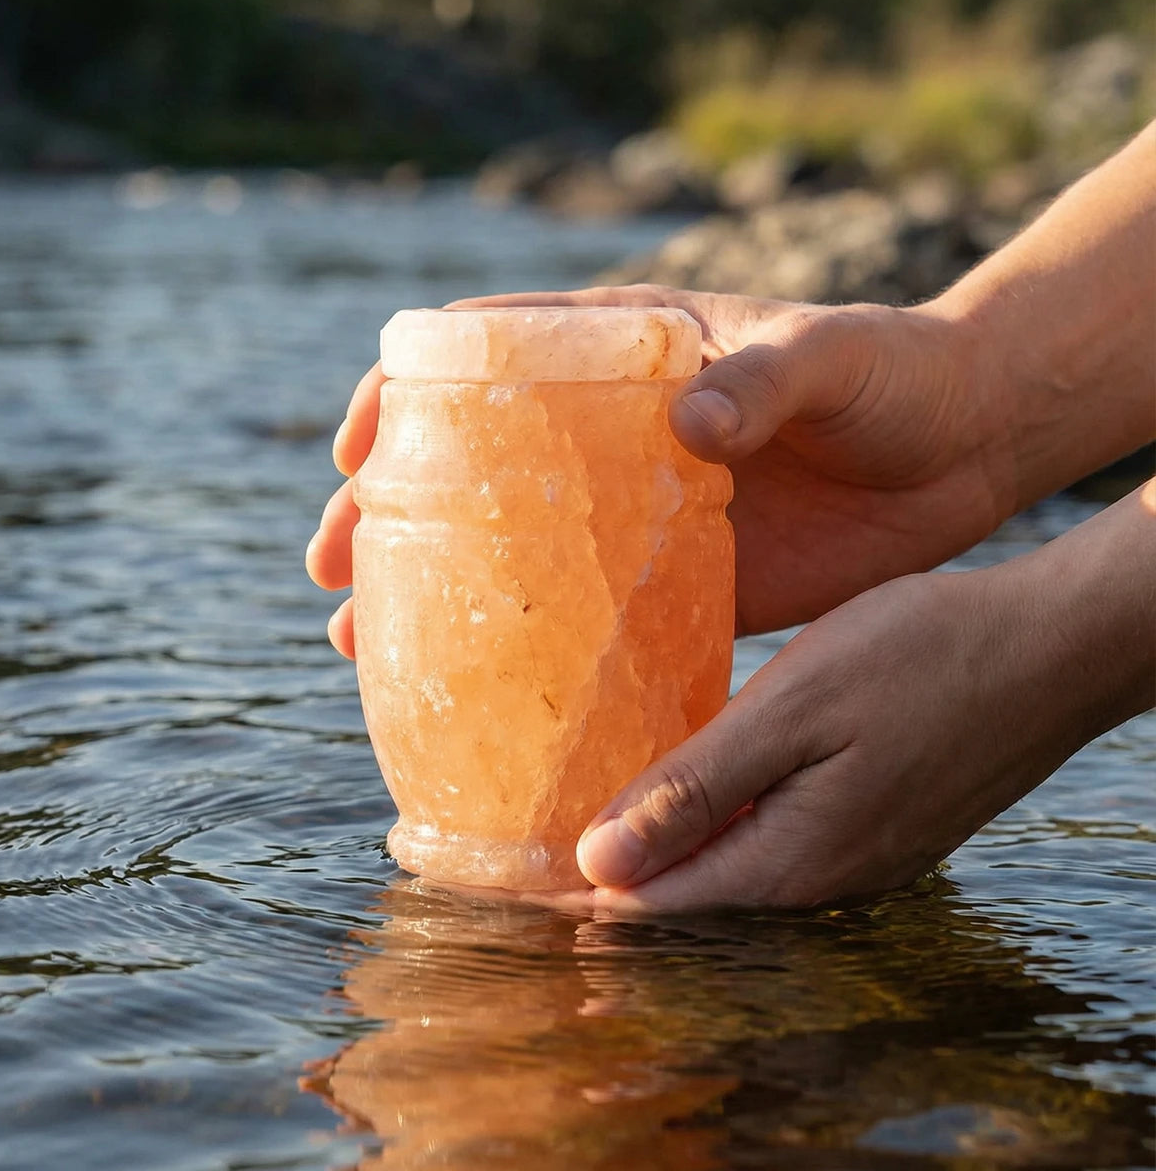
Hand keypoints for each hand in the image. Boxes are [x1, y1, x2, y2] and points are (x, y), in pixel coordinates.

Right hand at [306, 285, 1012, 655]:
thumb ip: (768, 376)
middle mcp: (612, 438)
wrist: (963, 447)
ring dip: (434, 595)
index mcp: (626, 357)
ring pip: (511, 553)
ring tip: (361, 642)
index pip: (487, 358)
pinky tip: (487, 697)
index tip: (352, 446)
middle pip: (470, 468)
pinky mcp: (681, 583)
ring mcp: (638, 516)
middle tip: (331, 564)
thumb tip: (692, 424)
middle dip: (386, 511)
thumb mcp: (832, 354)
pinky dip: (535, 655)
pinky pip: (590, 621)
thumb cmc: (895, 373)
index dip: (403, 394)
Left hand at [570, 483, 1154, 912]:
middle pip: (684, 898)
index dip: (573, 892)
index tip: (505, 874)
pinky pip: (767, 840)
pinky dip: (712, 820)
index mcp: (789, 860)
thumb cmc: (924, 659)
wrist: (1049, 646)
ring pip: (725, 868)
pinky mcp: (869, 825)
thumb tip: (599, 865)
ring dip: (659, 846)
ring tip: (591, 809)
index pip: (650, 906)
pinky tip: (688, 785)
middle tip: (533, 837)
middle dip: (607, 876)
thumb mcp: (796, 711)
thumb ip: (697, 791)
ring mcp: (850, 857)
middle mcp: (818, 878)